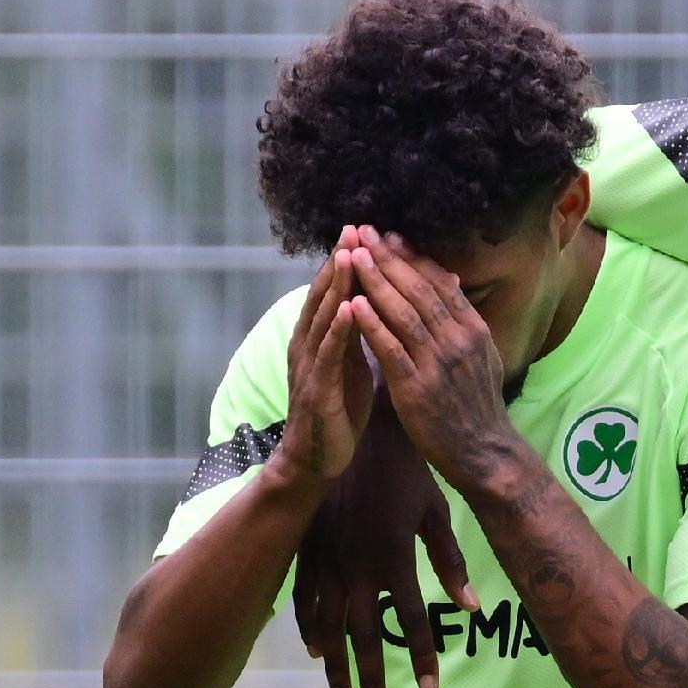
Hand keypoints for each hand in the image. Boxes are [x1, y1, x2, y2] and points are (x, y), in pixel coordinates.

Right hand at [274, 245, 372, 481]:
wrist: (317, 460)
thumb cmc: (338, 412)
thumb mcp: (353, 365)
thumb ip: (361, 335)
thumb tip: (377, 305)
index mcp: (322, 339)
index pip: (336, 293)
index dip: (349, 263)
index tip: (364, 231)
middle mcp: (310, 345)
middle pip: (326, 296)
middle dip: (340, 262)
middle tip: (354, 227)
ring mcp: (310, 366)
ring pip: (324, 319)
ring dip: (336, 287)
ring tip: (349, 255)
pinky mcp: (316, 390)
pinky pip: (329, 356)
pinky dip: (339, 331)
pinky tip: (350, 310)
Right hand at [294, 388, 479, 687]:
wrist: (352, 426)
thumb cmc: (405, 468)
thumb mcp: (434, 512)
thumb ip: (450, 562)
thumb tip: (471, 607)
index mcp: (393, 557)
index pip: (413, 621)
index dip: (424, 657)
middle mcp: (356, 565)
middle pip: (367, 636)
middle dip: (373, 679)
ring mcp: (325, 557)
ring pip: (330, 626)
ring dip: (338, 665)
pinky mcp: (304, 546)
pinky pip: (303, 598)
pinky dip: (309, 629)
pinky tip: (317, 652)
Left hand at [343, 230, 530, 496]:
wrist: (484, 453)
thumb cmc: (477, 407)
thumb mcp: (483, 357)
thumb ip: (464, 319)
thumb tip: (452, 283)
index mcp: (472, 330)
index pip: (439, 283)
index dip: (412, 257)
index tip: (389, 236)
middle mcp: (457, 340)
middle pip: (418, 290)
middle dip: (389, 259)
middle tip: (364, 232)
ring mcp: (438, 364)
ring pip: (403, 313)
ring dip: (376, 281)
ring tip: (354, 256)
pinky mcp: (416, 387)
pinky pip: (390, 348)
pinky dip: (372, 324)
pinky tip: (353, 303)